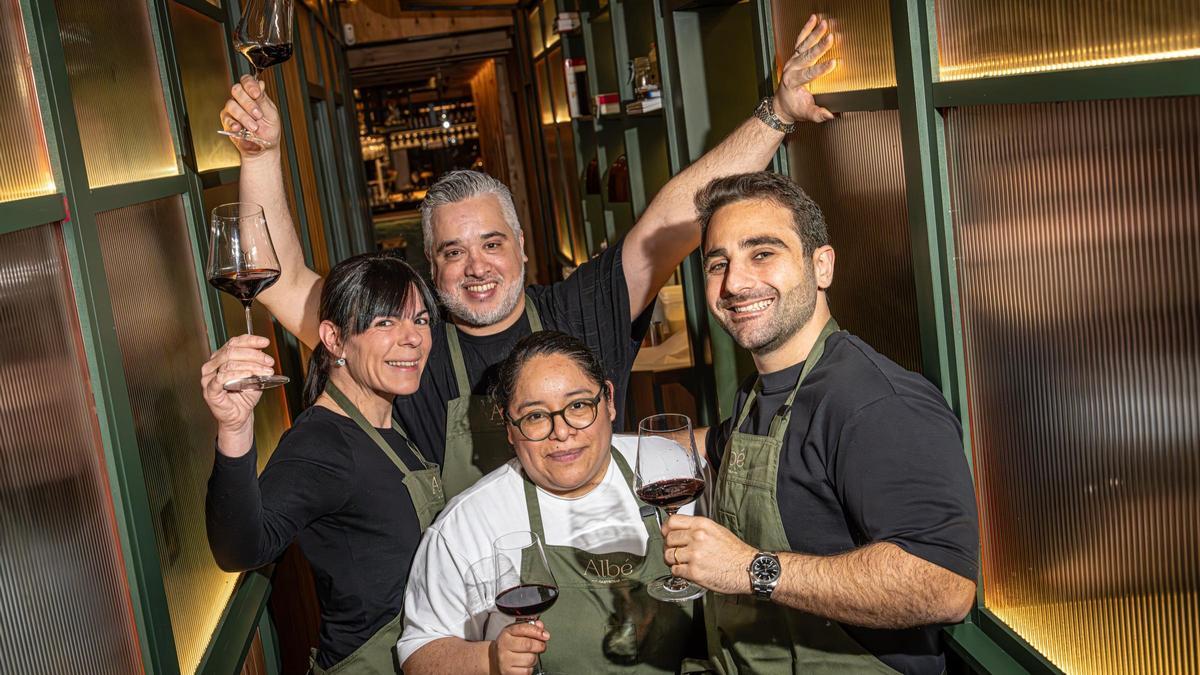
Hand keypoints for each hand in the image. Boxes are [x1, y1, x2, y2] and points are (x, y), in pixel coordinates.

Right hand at [200, 335, 274, 454]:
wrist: (239, 416)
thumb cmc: (244, 396)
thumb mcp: (254, 375)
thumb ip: (256, 363)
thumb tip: (263, 353)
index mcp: (221, 358)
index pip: (234, 342)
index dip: (250, 340)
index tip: (265, 342)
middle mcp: (213, 365)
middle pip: (231, 351)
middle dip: (253, 354)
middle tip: (268, 360)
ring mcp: (209, 377)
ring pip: (229, 363)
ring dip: (250, 365)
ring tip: (265, 370)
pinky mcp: (210, 390)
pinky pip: (222, 378)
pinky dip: (237, 374)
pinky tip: (249, 375)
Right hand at [221, 75, 281, 155]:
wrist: (264, 147)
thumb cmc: (269, 130)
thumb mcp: (271, 113)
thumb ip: (263, 99)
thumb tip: (260, 84)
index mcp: (252, 94)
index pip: (246, 81)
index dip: (250, 85)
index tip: (256, 94)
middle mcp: (240, 100)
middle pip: (236, 90)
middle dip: (249, 103)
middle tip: (258, 115)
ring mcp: (232, 109)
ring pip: (232, 105)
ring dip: (244, 117)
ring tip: (254, 127)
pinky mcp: (227, 121)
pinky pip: (226, 119)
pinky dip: (233, 123)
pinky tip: (240, 128)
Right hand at [489, 621, 548, 674]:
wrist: (495, 660)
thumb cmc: (509, 645)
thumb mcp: (516, 633)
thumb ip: (529, 627)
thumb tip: (540, 626)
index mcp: (506, 633)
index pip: (523, 629)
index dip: (537, 631)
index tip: (545, 635)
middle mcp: (504, 646)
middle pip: (528, 645)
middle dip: (540, 645)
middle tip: (541, 646)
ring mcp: (505, 660)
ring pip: (530, 659)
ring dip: (535, 658)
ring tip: (530, 655)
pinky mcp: (508, 672)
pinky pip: (527, 671)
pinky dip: (530, 668)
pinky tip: (525, 664)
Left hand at [662, 514, 754, 594]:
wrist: (748, 569)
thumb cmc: (735, 552)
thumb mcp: (717, 530)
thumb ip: (697, 528)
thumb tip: (680, 530)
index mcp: (702, 525)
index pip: (672, 522)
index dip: (666, 529)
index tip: (666, 534)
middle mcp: (697, 537)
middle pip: (668, 540)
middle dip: (669, 547)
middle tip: (676, 552)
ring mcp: (695, 555)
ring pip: (669, 556)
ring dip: (672, 561)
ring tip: (681, 562)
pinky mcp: (694, 572)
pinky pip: (675, 571)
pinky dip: (678, 572)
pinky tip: (687, 571)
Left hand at [772, 14, 836, 124]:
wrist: (781, 105)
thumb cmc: (794, 109)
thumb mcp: (806, 114)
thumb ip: (817, 114)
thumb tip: (829, 115)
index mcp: (793, 83)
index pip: (809, 74)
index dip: (821, 69)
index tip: (833, 63)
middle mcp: (791, 70)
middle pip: (807, 56)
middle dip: (820, 47)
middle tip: (831, 38)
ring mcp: (792, 61)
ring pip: (804, 45)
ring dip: (814, 34)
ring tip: (824, 24)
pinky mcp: (794, 56)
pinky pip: (800, 40)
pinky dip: (807, 29)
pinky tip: (814, 19)